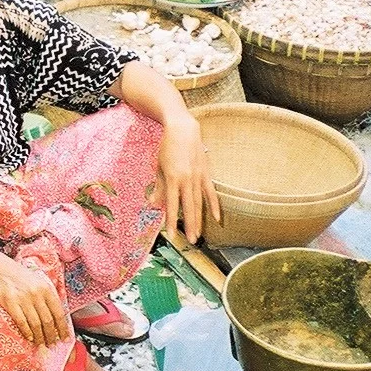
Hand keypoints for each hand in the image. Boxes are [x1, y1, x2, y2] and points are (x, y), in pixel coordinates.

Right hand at [0, 249, 70, 347]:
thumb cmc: (15, 274)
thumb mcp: (35, 281)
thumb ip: (45, 295)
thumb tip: (54, 315)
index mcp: (46, 288)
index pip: (58, 312)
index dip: (62, 328)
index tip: (64, 338)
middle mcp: (36, 294)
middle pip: (48, 321)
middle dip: (51, 336)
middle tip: (52, 344)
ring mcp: (23, 299)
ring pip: (36, 324)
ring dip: (40, 337)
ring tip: (41, 345)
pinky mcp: (10, 303)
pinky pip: (22, 322)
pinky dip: (27, 332)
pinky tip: (29, 338)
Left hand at [155, 115, 220, 243]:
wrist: (183, 129)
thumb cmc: (167, 147)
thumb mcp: (158, 166)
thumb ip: (158, 186)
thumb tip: (153, 204)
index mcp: (173, 178)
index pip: (172, 204)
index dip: (171, 220)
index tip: (172, 234)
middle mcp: (187, 179)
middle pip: (188, 207)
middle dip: (189, 225)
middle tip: (190, 241)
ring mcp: (198, 177)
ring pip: (199, 203)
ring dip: (199, 220)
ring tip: (198, 234)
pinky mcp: (206, 173)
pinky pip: (210, 192)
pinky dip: (214, 205)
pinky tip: (216, 218)